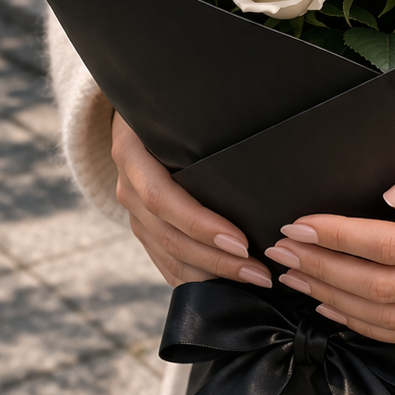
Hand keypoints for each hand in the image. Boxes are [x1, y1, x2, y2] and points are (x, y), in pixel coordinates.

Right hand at [111, 111, 272, 288]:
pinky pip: (165, 263)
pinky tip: (225, 288)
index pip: (163, 199)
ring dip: (211, 275)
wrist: (133, 116)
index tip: (242, 241)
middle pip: (170, 236)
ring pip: (168, 256)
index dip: (201, 224)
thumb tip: (266, 141)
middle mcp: (128, 186)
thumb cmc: (170, 106)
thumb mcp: (178, 107)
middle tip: (260, 273)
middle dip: (216, 260)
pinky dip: (194, 279)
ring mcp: (133, 211)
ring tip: (254, 281)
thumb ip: (206, 124)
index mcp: (133, 153)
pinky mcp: (143, 228)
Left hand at [263, 126, 394, 344]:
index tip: (298, 224)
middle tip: (280, 253)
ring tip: (295, 279)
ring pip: (394, 320)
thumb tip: (392, 197)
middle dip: (324, 270)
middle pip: (383, 290)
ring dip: (338, 302)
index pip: (394, 247)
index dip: (339, 238)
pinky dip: (370, 326)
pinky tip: (338, 308)